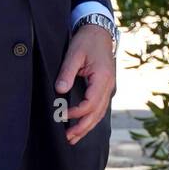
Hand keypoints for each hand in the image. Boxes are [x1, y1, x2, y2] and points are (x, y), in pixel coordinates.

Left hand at [55, 24, 115, 143]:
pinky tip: (83, 126)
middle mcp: (108, 86)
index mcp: (102, 78)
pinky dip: (91, 119)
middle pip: (97, 113)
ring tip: (74, 138)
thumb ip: (67, 72)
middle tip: (68, 138)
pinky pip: (100, 108)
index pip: (90, 103)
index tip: (62, 114)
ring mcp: (108, 88)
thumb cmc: (87, 40)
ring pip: (100, 113)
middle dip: (83, 127)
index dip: (76, 112)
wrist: (100, 31)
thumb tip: (60, 90)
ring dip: (87, 127)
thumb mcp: (74, 53)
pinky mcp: (105, 88)